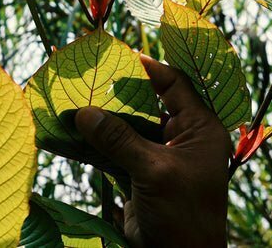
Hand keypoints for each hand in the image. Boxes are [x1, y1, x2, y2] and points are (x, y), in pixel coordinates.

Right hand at [75, 55, 229, 247]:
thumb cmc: (181, 214)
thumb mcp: (154, 171)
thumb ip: (120, 140)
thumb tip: (84, 113)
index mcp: (198, 129)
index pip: (175, 85)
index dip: (149, 69)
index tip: (120, 56)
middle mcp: (179, 138)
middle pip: (146, 105)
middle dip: (117, 95)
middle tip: (90, 79)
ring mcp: (156, 156)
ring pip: (126, 129)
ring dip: (102, 121)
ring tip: (75, 104)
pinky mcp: (138, 173)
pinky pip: (114, 151)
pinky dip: (95, 144)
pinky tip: (73, 135)